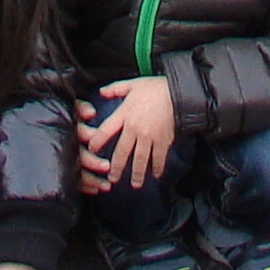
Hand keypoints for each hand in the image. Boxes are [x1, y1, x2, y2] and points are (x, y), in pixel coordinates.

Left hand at [77, 76, 176, 192]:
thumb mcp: (133, 84)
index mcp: (124, 114)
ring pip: (140, 159)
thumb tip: (101, 92)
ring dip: (136, 173)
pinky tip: (156, 175)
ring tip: (135, 184)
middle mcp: (134, 129)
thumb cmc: (155, 88)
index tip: (91, 150)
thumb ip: (115, 89)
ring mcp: (149, 137)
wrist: (178, 93)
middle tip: (113, 178)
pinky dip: (157, 167)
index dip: (97, 141)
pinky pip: (158, 157)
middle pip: (122, 152)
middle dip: (116, 167)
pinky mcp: (163, 141)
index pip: (105, 131)